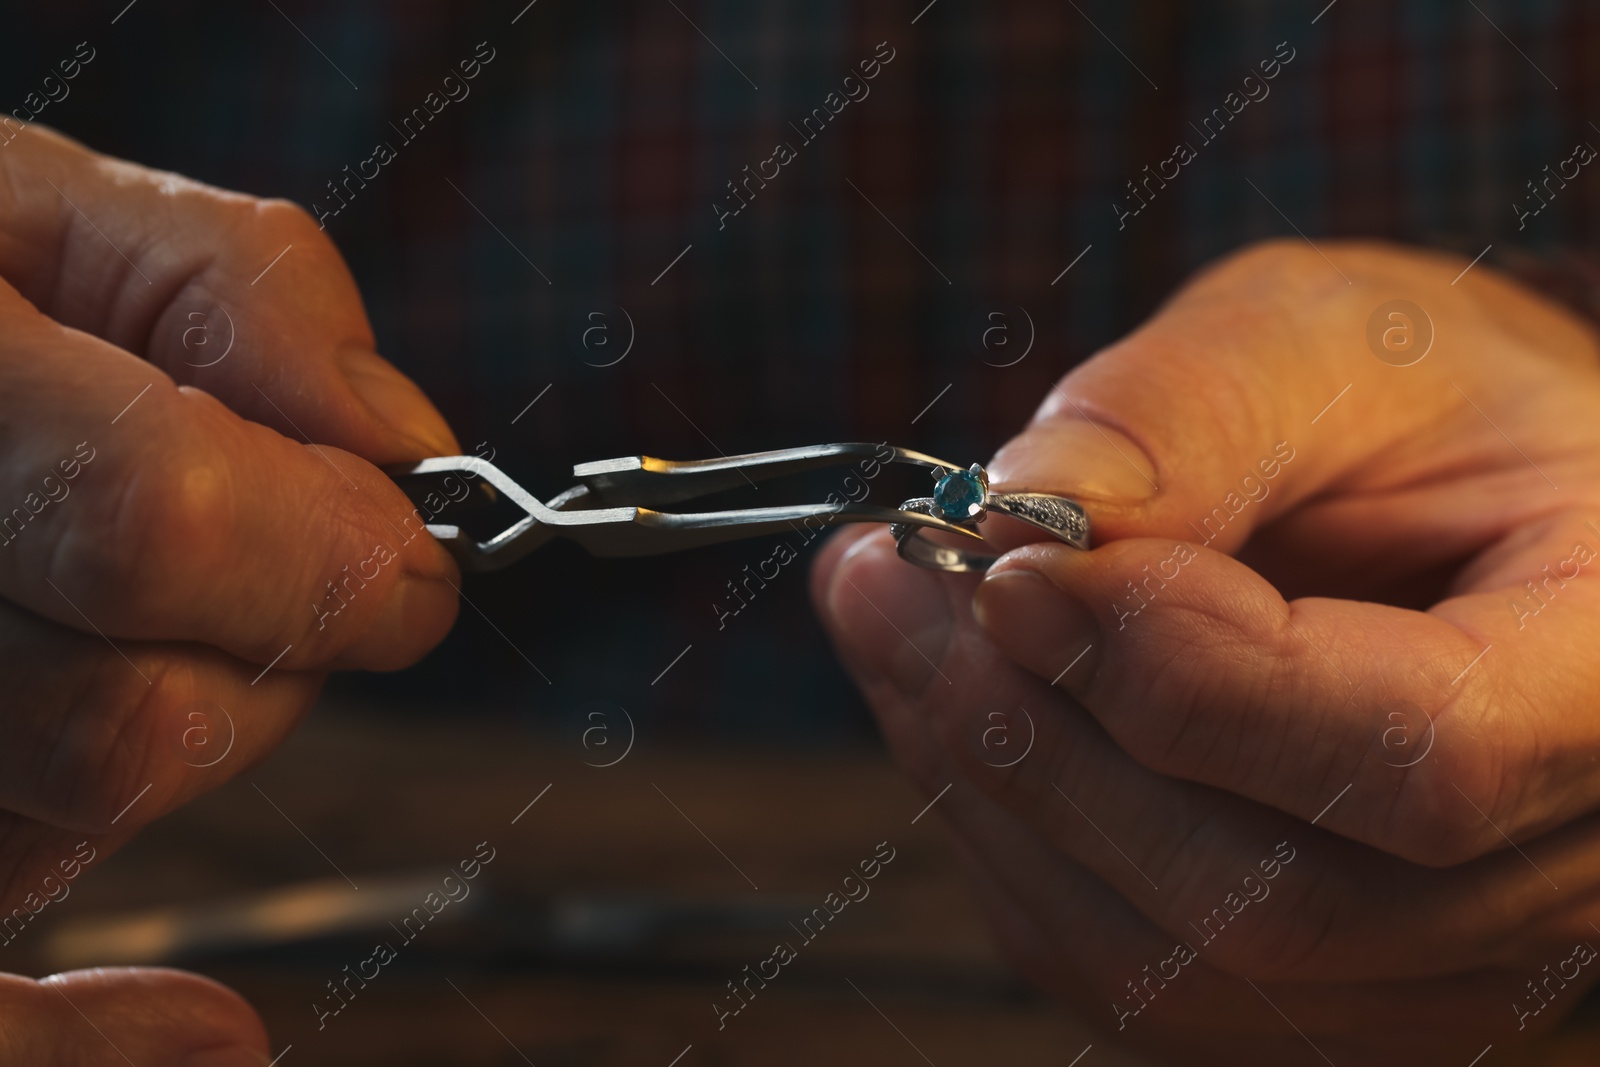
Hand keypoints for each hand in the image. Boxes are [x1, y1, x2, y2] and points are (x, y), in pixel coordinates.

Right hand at [0, 125, 459, 1060]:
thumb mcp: (34, 205)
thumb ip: (236, 290)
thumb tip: (402, 443)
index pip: (160, 525)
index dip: (336, 553)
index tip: (416, 553)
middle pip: (143, 720)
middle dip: (275, 644)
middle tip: (258, 560)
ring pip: (94, 812)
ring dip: (181, 723)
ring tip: (103, 614)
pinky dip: (83, 1040)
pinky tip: (197, 1026)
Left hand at [815, 240, 1599, 1064]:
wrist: (1469, 508)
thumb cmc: (1430, 406)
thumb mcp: (1334, 337)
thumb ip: (1196, 407)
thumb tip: (1031, 508)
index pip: (1418, 761)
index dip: (1186, 679)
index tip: (1010, 565)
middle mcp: (1554, 871)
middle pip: (1269, 902)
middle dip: (1032, 738)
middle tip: (886, 580)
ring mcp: (1436, 962)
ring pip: (1172, 962)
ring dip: (986, 788)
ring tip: (892, 617)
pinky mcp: (1318, 987)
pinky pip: (1128, 969)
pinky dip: (1007, 840)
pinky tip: (956, 706)